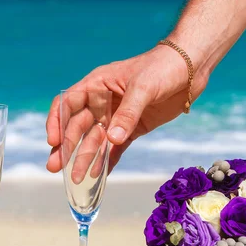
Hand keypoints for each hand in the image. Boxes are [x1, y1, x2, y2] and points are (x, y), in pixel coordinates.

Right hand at [46, 45, 208, 172]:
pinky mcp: (132, 128)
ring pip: (95, 140)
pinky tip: (99, 176)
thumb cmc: (163, 66)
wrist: (191, 67)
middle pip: (78, 127)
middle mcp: (102, 102)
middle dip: (67, 147)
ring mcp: (117, 116)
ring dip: (85, 158)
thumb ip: (128, 113)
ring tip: (77, 179)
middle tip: (56, 168)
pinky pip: (116, 148)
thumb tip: (112, 139)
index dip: (57, 122)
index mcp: (97, 84)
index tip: (54, 141)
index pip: (68, 103)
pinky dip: (107, 161)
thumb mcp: (144, 87)